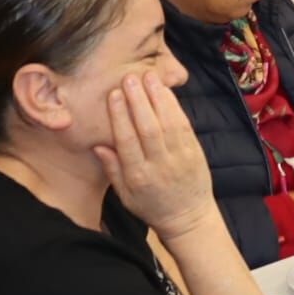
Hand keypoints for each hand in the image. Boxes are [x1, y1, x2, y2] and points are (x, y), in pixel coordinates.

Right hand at [94, 73, 217, 240]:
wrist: (188, 217)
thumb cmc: (151, 206)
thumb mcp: (125, 195)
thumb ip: (113, 169)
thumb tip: (98, 145)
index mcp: (139, 176)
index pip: (127, 141)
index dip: (120, 116)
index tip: (113, 95)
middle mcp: (160, 164)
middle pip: (148, 127)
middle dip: (138, 100)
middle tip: (129, 78)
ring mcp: (181, 157)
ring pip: (168, 123)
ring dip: (158, 98)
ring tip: (148, 77)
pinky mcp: (196, 152)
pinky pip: (184, 126)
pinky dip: (175, 107)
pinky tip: (166, 92)